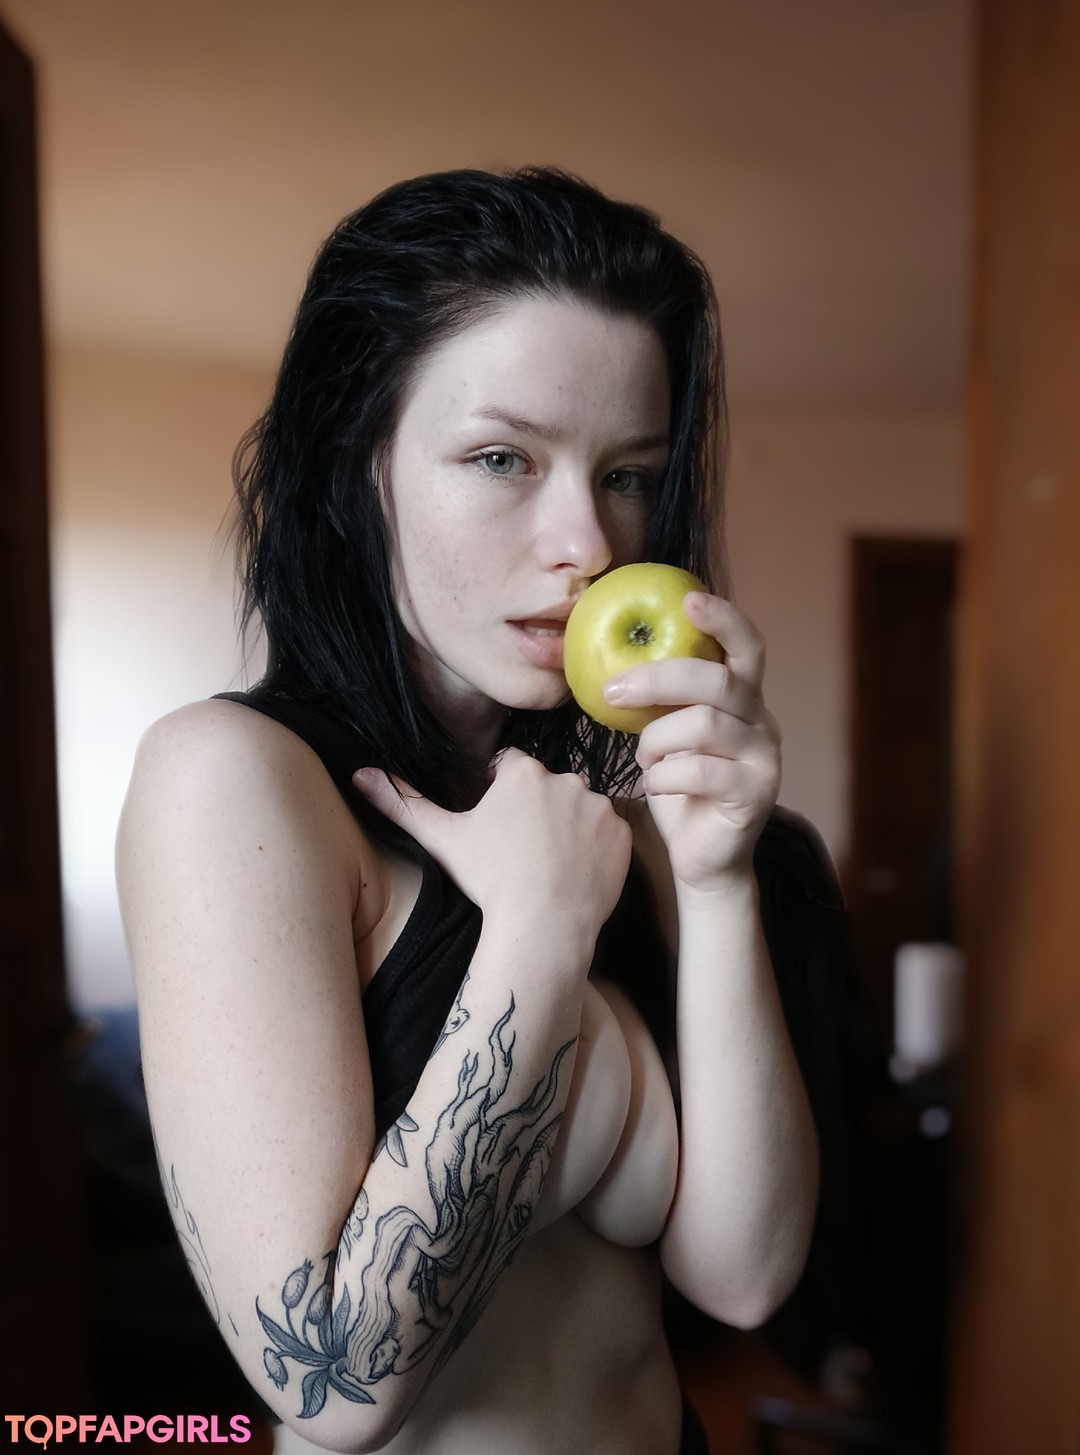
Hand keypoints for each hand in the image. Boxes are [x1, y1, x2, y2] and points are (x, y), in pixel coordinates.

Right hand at [354, 748, 631, 942]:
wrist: (543, 925)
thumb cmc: (490, 880)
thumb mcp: (442, 840)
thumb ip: (402, 803)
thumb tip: (358, 774)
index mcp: (523, 772)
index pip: (510, 769)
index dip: (500, 795)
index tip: (498, 827)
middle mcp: (566, 778)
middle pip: (547, 787)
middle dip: (537, 810)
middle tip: (524, 851)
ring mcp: (599, 805)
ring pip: (579, 808)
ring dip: (568, 827)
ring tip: (550, 864)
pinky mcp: (623, 833)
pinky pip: (608, 832)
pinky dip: (596, 847)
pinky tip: (576, 872)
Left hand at [604, 593, 780, 893]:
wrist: (702, 858)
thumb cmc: (679, 788)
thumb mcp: (666, 734)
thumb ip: (659, 701)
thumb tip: (609, 663)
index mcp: (744, 699)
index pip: (747, 647)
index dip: (723, 619)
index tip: (688, 599)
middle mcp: (762, 722)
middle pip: (719, 681)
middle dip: (660, 678)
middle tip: (613, 688)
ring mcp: (765, 758)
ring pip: (706, 725)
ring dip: (658, 739)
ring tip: (644, 756)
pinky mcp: (757, 795)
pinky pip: (702, 771)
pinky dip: (665, 775)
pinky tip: (655, 784)